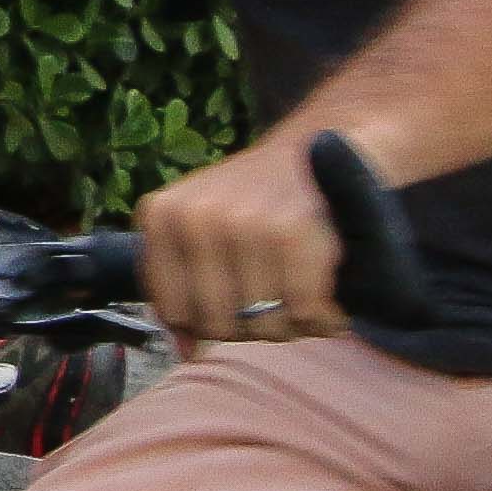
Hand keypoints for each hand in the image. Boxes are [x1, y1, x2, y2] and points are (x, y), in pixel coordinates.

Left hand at [136, 134, 349, 345]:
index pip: (174, 312)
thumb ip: (186, 283)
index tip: (240, 295)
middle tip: (281, 292)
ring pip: (263, 325)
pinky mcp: (293, 234)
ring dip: (295, 322)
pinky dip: (325, 316)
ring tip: (305, 287)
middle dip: (256, 324)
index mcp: (162, 217)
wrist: (328, 139)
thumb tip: (186, 352)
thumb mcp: (206, 225)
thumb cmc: (263, 197)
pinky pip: (304, 314)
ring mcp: (242, 224)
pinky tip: (329, 292)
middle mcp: (194, 218)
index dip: (212, 319)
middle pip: (218, 325)